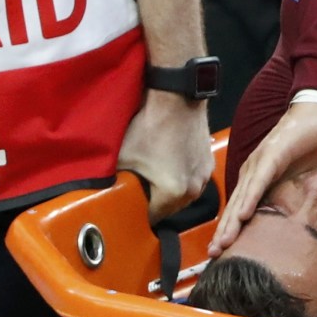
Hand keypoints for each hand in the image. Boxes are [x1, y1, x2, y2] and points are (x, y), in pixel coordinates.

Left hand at [118, 90, 213, 223]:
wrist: (176, 99)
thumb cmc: (151, 126)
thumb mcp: (124, 159)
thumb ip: (117, 185)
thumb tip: (108, 198)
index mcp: (174, 193)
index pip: (153, 217)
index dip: (138, 212)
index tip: (128, 205)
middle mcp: (194, 189)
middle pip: (170, 209)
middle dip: (155, 202)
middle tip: (138, 189)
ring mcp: (204, 176)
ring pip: (183, 195)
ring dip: (169, 190)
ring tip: (154, 174)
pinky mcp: (208, 163)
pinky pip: (192, 180)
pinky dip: (181, 176)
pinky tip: (168, 163)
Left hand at [208, 102, 316, 255]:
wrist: (315, 114)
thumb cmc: (306, 145)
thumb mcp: (297, 179)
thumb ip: (289, 196)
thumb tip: (291, 220)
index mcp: (256, 178)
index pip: (240, 209)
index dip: (230, 231)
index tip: (222, 252)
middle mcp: (252, 171)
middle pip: (235, 206)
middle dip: (224, 232)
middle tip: (214, 254)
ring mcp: (260, 163)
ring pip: (243, 197)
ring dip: (232, 221)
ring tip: (224, 242)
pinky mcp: (272, 156)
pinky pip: (259, 181)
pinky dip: (250, 198)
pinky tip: (243, 215)